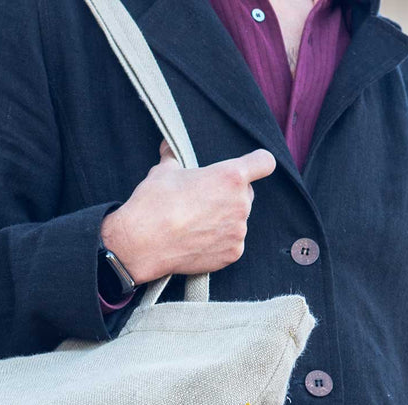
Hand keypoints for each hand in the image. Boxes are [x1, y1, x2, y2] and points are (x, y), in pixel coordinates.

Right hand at [100, 138, 276, 284]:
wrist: (143, 243)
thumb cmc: (154, 203)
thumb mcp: (163, 171)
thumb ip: (174, 157)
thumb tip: (168, 147)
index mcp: (231, 176)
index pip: (264, 162)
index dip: (258, 163)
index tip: (251, 168)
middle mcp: (241, 204)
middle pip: (247, 194)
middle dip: (231, 196)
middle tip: (205, 202)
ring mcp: (239, 231)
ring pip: (238, 221)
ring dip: (224, 221)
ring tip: (197, 225)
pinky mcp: (233, 254)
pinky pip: (232, 244)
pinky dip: (220, 243)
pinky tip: (199, 242)